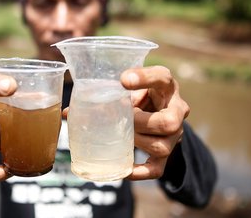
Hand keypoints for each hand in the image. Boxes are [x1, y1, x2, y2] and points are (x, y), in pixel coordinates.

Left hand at [120, 66, 189, 180]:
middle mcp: (177, 111)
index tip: (123, 80)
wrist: (158, 110)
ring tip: (123, 135)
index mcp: (167, 87)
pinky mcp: (167, 154)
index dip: (144, 78)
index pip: (162, 78)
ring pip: (162, 147)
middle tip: (126, 118)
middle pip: (170, 122)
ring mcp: (175, 135)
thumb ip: (110, 91)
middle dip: (142, 123)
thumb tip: (73, 111)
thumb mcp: (132, 85)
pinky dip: (139, 172)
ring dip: (138, 142)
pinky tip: (124, 170)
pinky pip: (157, 169)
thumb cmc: (141, 93)